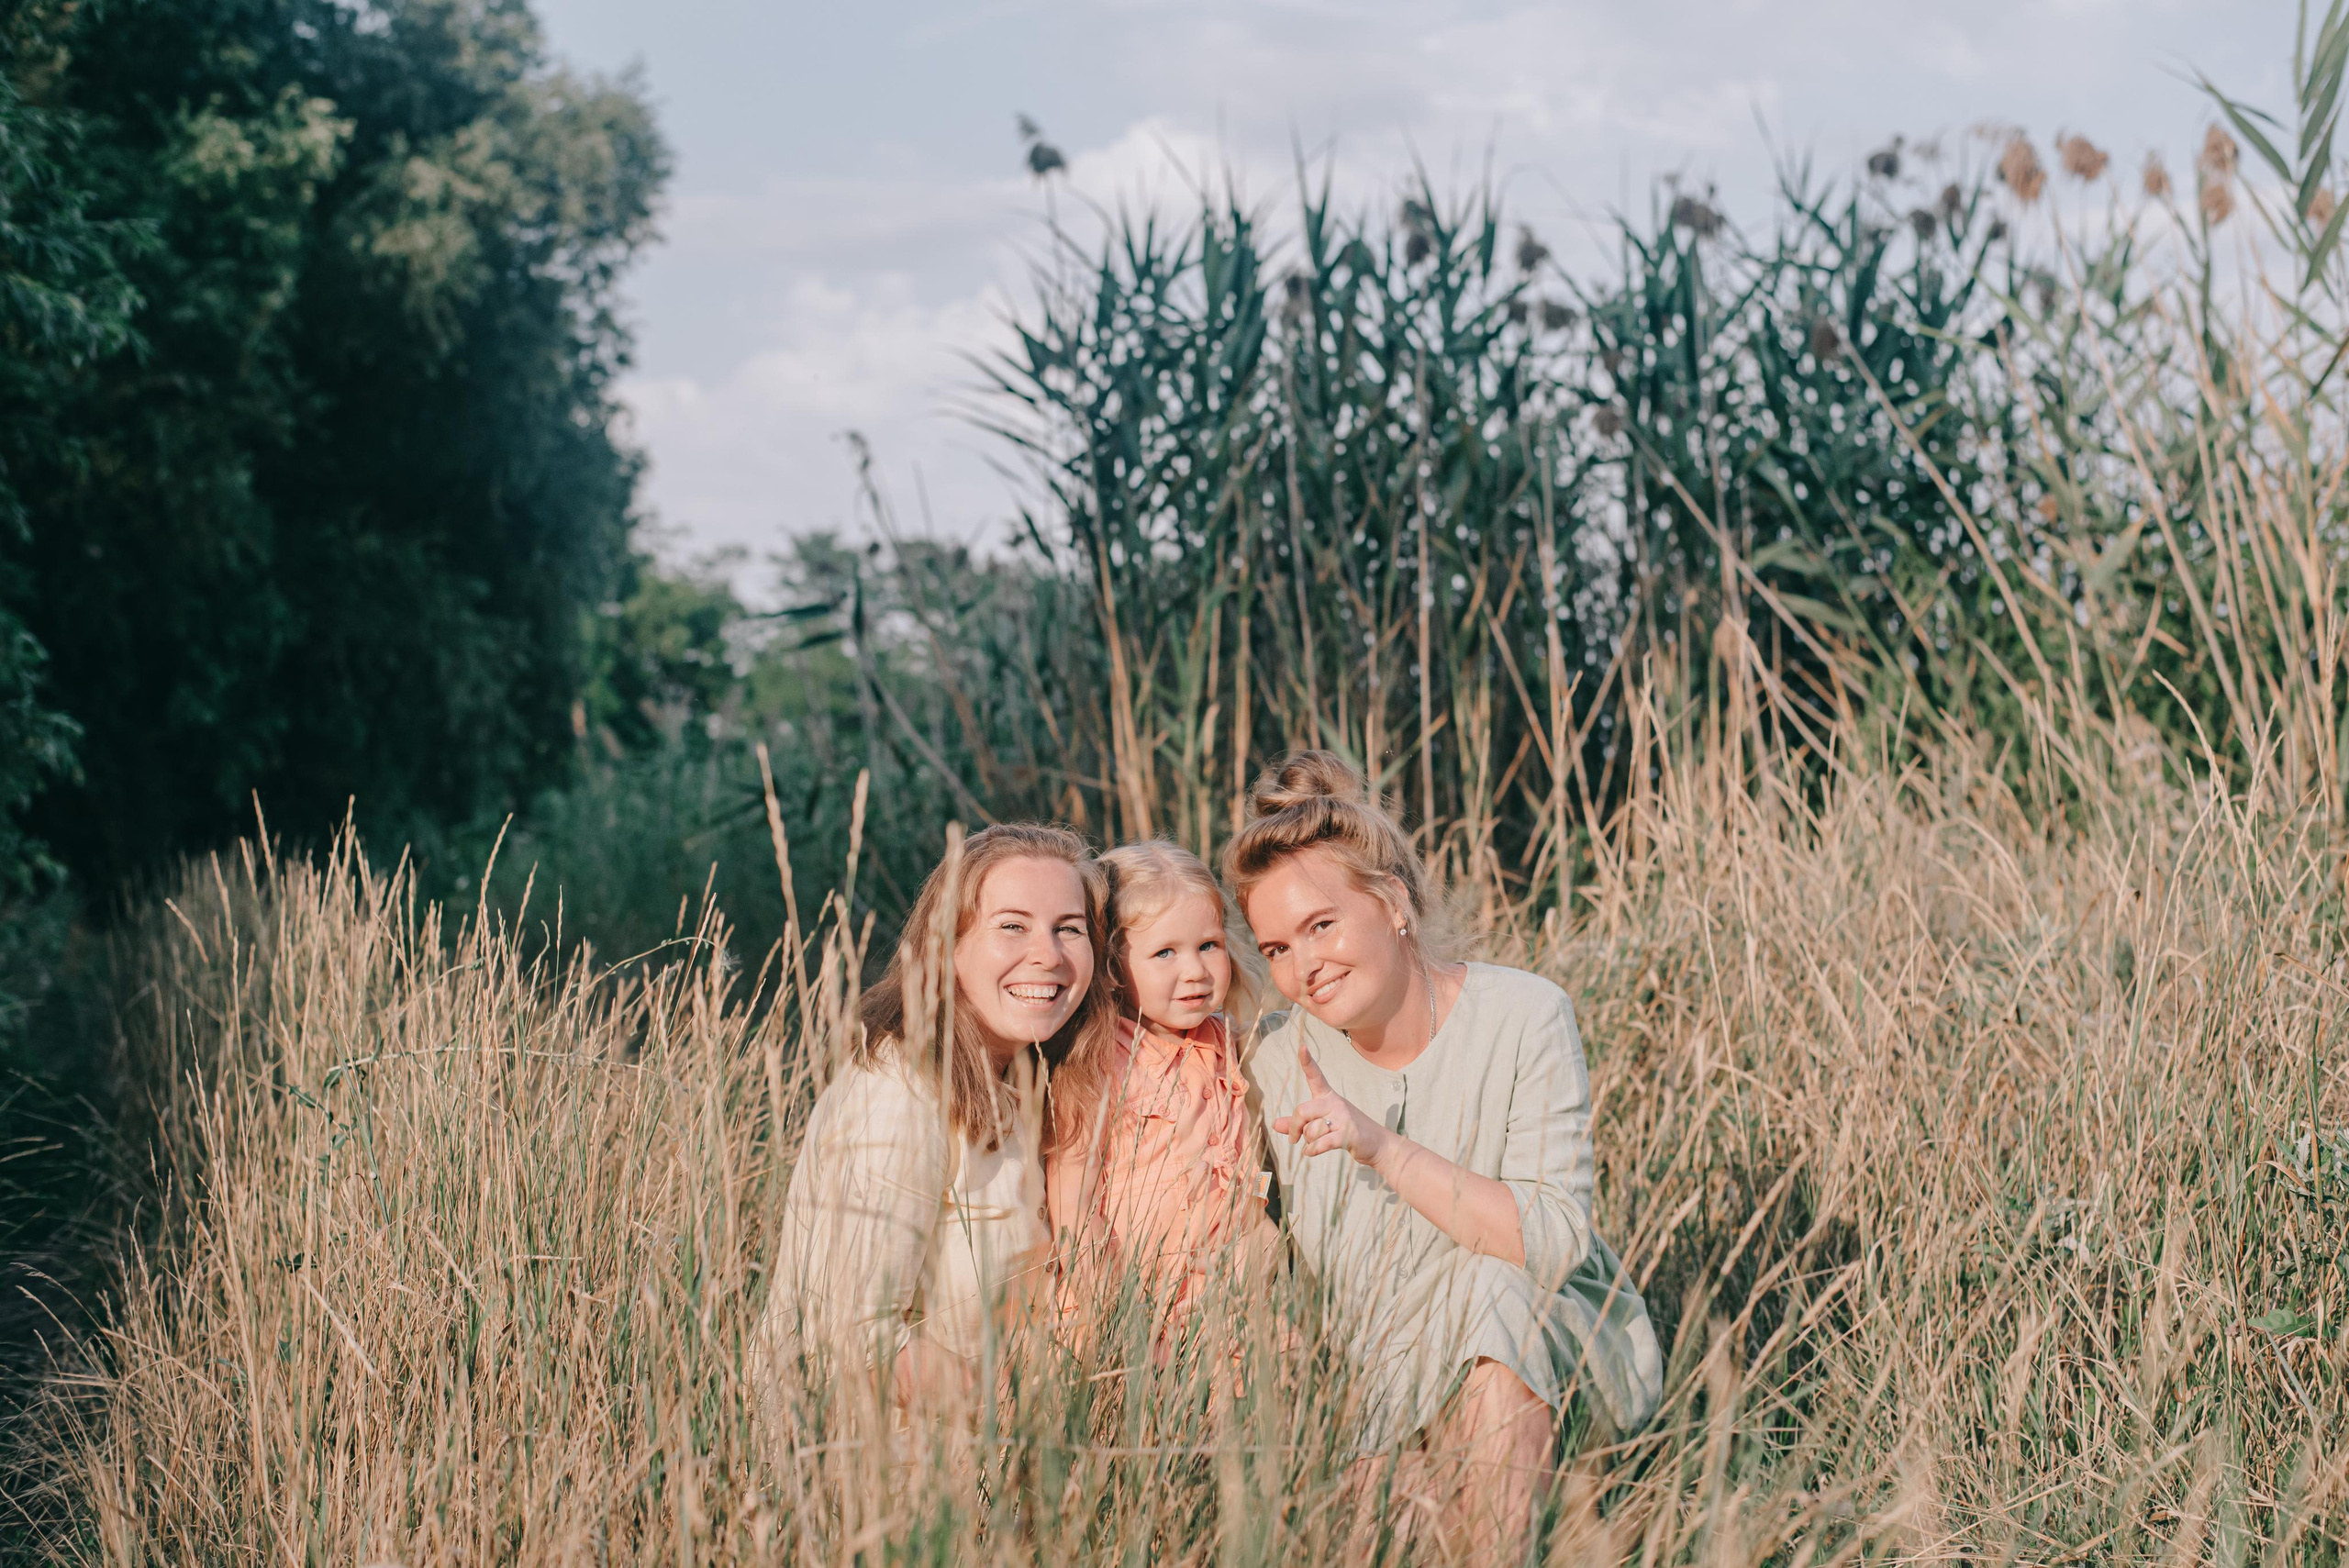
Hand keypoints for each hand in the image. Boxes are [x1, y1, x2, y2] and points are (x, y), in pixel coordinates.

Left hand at [1269, 1040, 1390, 1167]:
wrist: (1377, 1144)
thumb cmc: (1346, 1131)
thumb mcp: (1321, 1124)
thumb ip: (1297, 1124)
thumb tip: (1275, 1124)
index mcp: (1328, 1097)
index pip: (1316, 1076)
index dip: (1307, 1061)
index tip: (1302, 1046)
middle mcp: (1335, 1103)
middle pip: (1302, 1110)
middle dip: (1294, 1127)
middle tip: (1294, 1138)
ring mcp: (1343, 1118)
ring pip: (1310, 1130)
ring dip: (1308, 1142)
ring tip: (1316, 1144)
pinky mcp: (1348, 1134)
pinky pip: (1320, 1143)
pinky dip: (1311, 1151)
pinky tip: (1310, 1152)